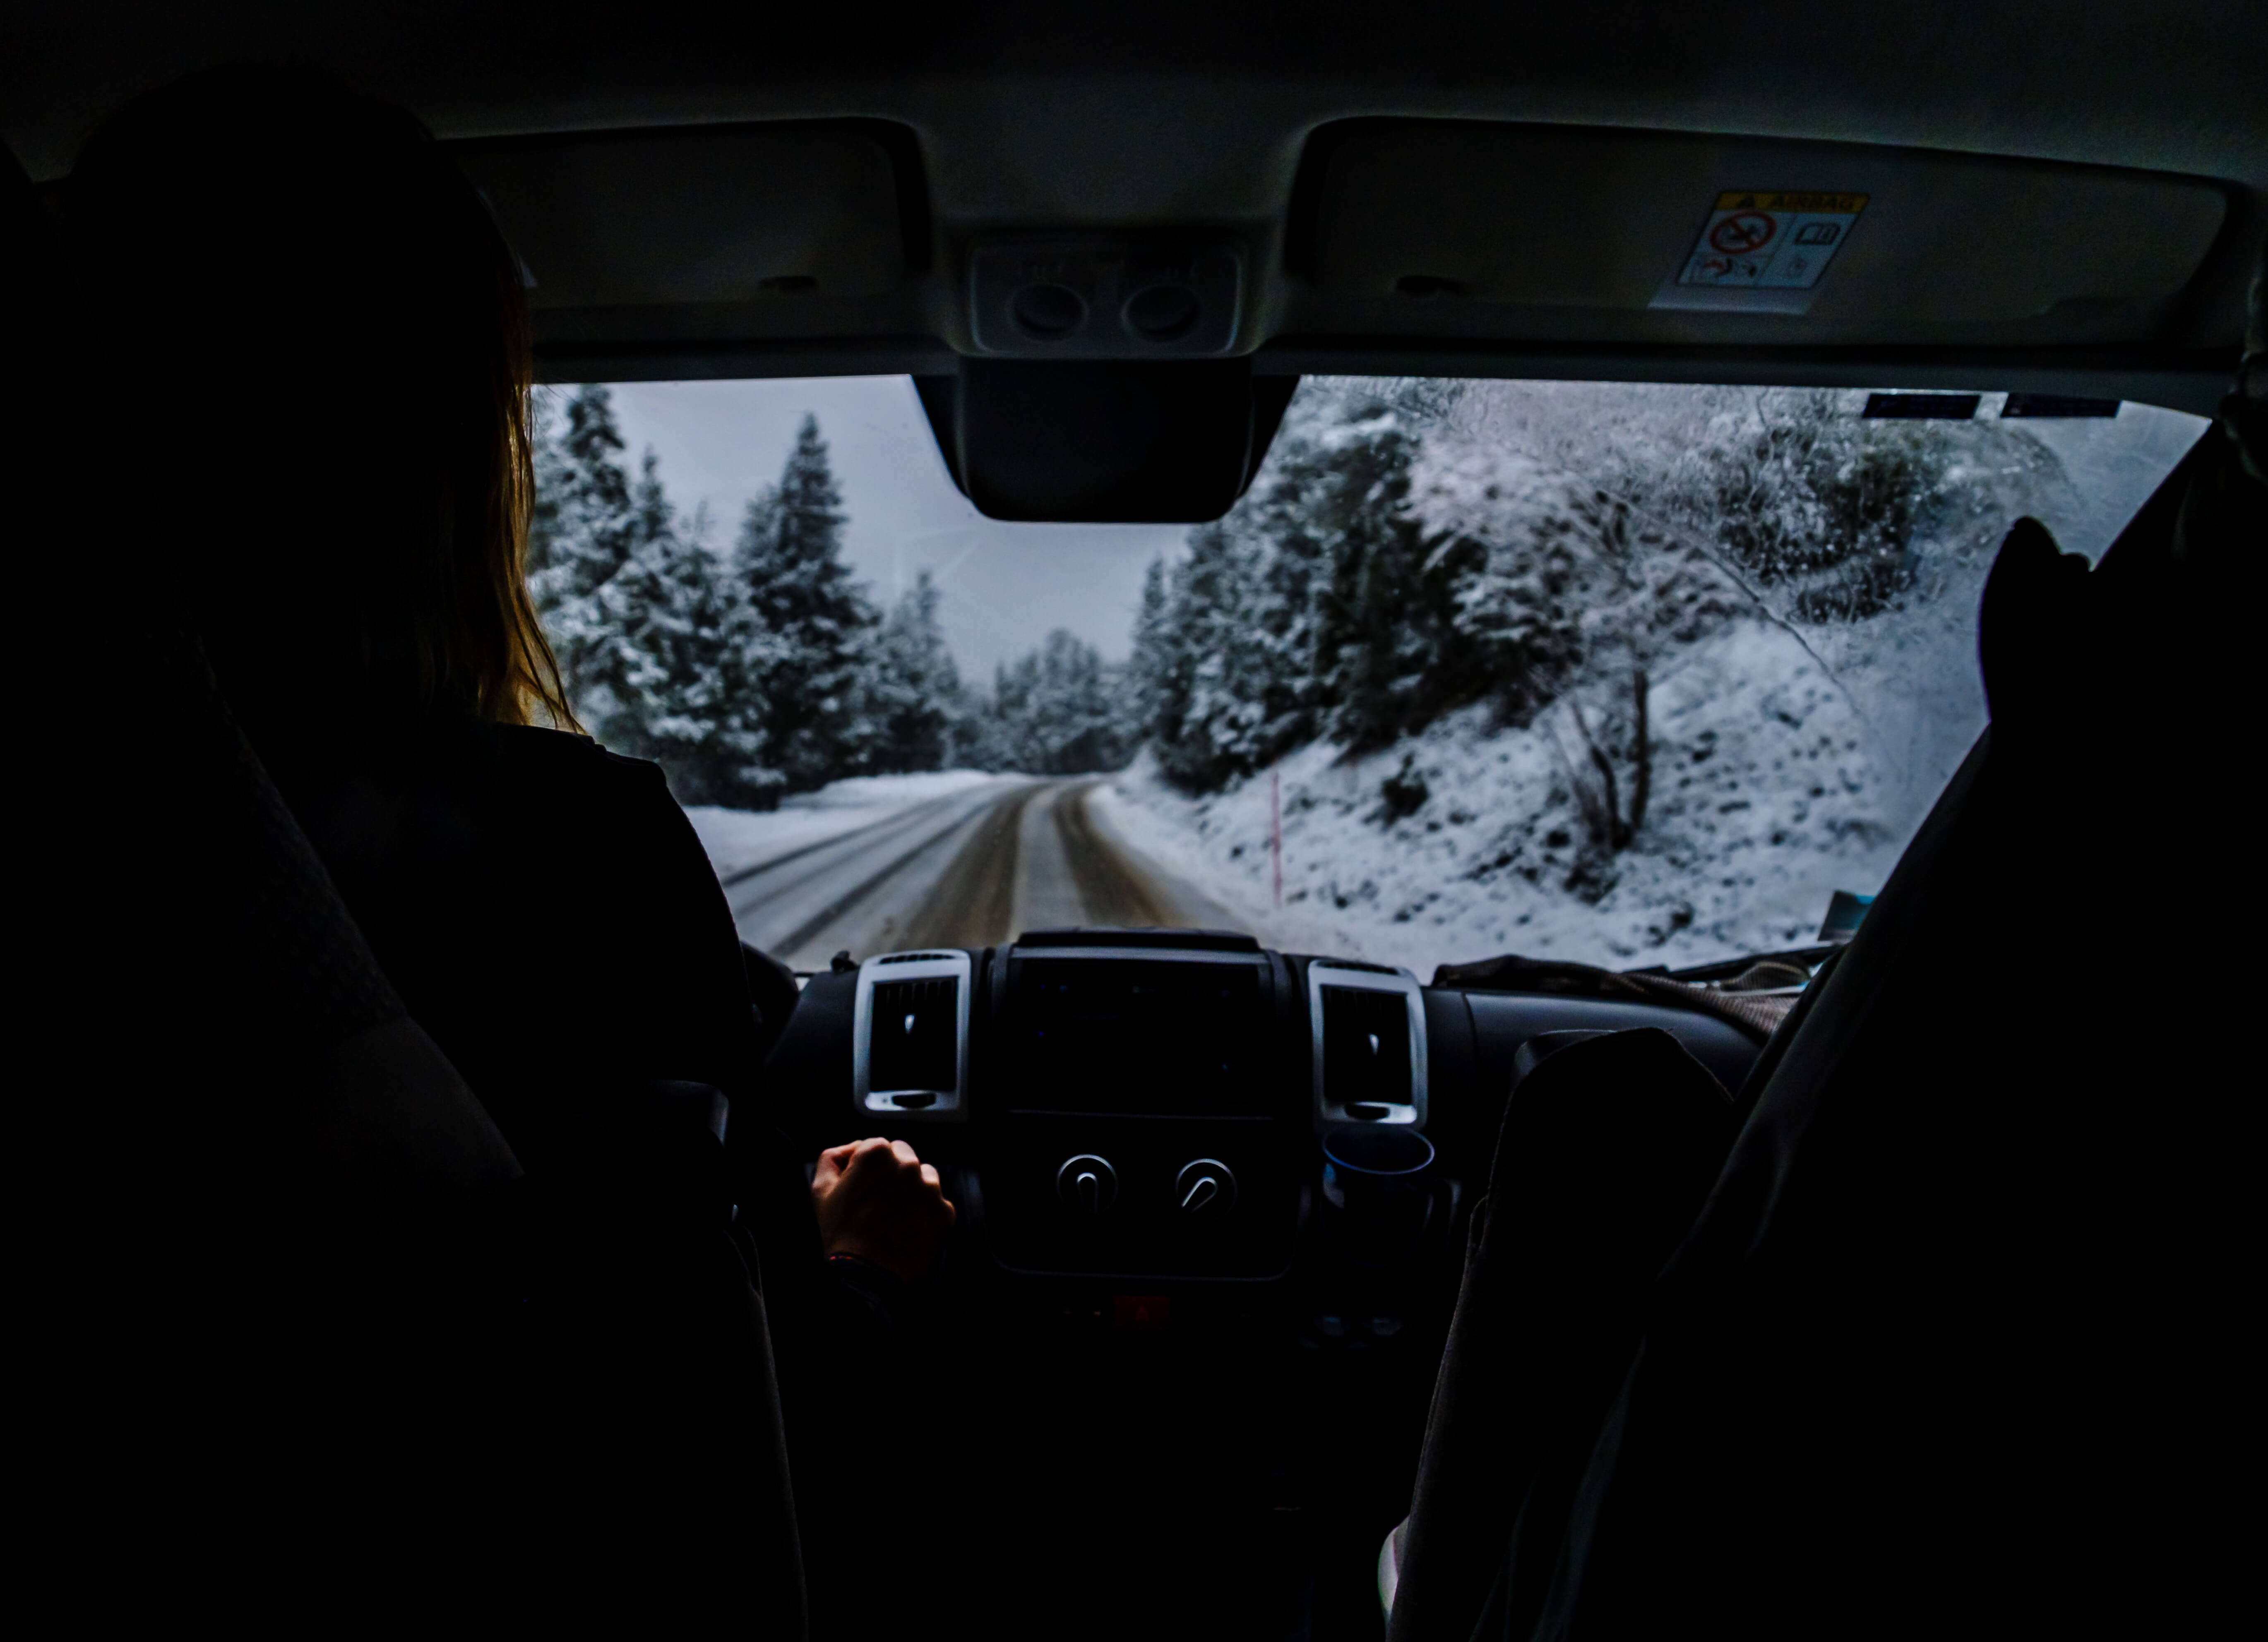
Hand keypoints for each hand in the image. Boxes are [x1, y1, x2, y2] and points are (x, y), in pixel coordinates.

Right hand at [811, 1137, 954, 1285]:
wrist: (865, 1276)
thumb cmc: (840, 1233)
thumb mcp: (821, 1189)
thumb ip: (834, 1157)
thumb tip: (854, 1149)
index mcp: (878, 1154)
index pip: (876, 1146)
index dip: (866, 1166)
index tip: (860, 1186)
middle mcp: (908, 1165)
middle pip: (902, 1157)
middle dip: (891, 1173)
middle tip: (877, 1201)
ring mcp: (930, 1189)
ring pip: (923, 1176)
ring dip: (911, 1189)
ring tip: (893, 1214)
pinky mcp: (944, 1212)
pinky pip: (937, 1202)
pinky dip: (925, 1211)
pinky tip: (907, 1226)